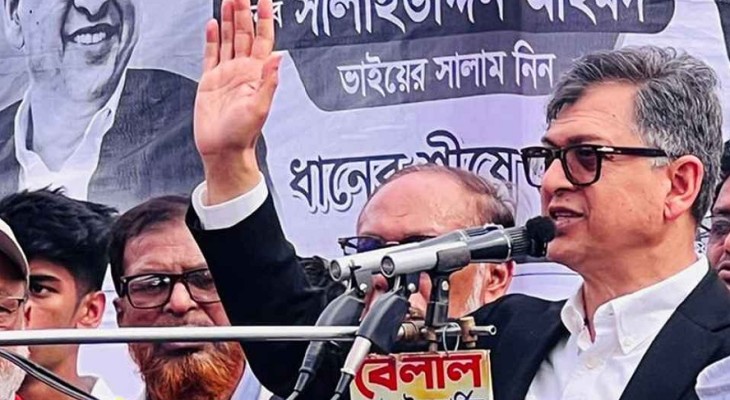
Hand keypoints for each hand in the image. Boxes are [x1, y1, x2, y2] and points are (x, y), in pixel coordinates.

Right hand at [194, 0, 280, 203]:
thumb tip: (278, 58)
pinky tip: (211, 25)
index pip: (263, 39)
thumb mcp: (259, 108)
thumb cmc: (243, 135)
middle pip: (243, 33)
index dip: (264, 18)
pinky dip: (211, 38)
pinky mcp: (209, 81)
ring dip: (227, 20)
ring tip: (228, 0)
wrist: (223, 150)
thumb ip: (269, 82)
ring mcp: (226, 74)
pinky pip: (210, 54)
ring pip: (227, 39)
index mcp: (256, 74)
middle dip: (243, 12)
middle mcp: (242, 71)